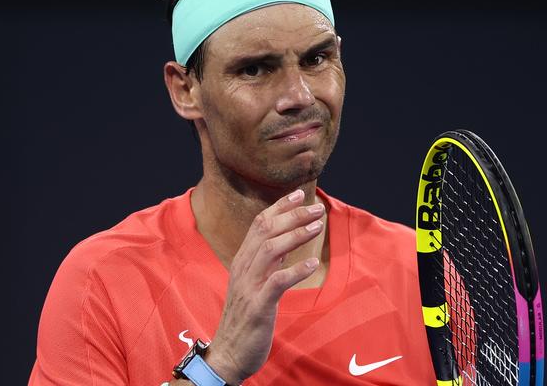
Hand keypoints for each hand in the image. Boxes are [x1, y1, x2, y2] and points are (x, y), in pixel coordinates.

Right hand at [204, 189, 324, 383]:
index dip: (279, 207)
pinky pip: (277, 282)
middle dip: (292, 215)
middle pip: (266, 230)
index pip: (259, 224)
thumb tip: (285, 239)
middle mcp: (243, 267)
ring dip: (295, 235)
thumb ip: (266, 260)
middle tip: (316, 208)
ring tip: (317, 226)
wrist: (229, 352)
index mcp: (242, 259)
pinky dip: (295, 271)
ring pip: (270, 249)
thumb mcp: (252, 282)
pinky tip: (312, 264)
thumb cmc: (245, 315)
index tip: (299, 194)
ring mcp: (249, 285)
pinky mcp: (258, 305)